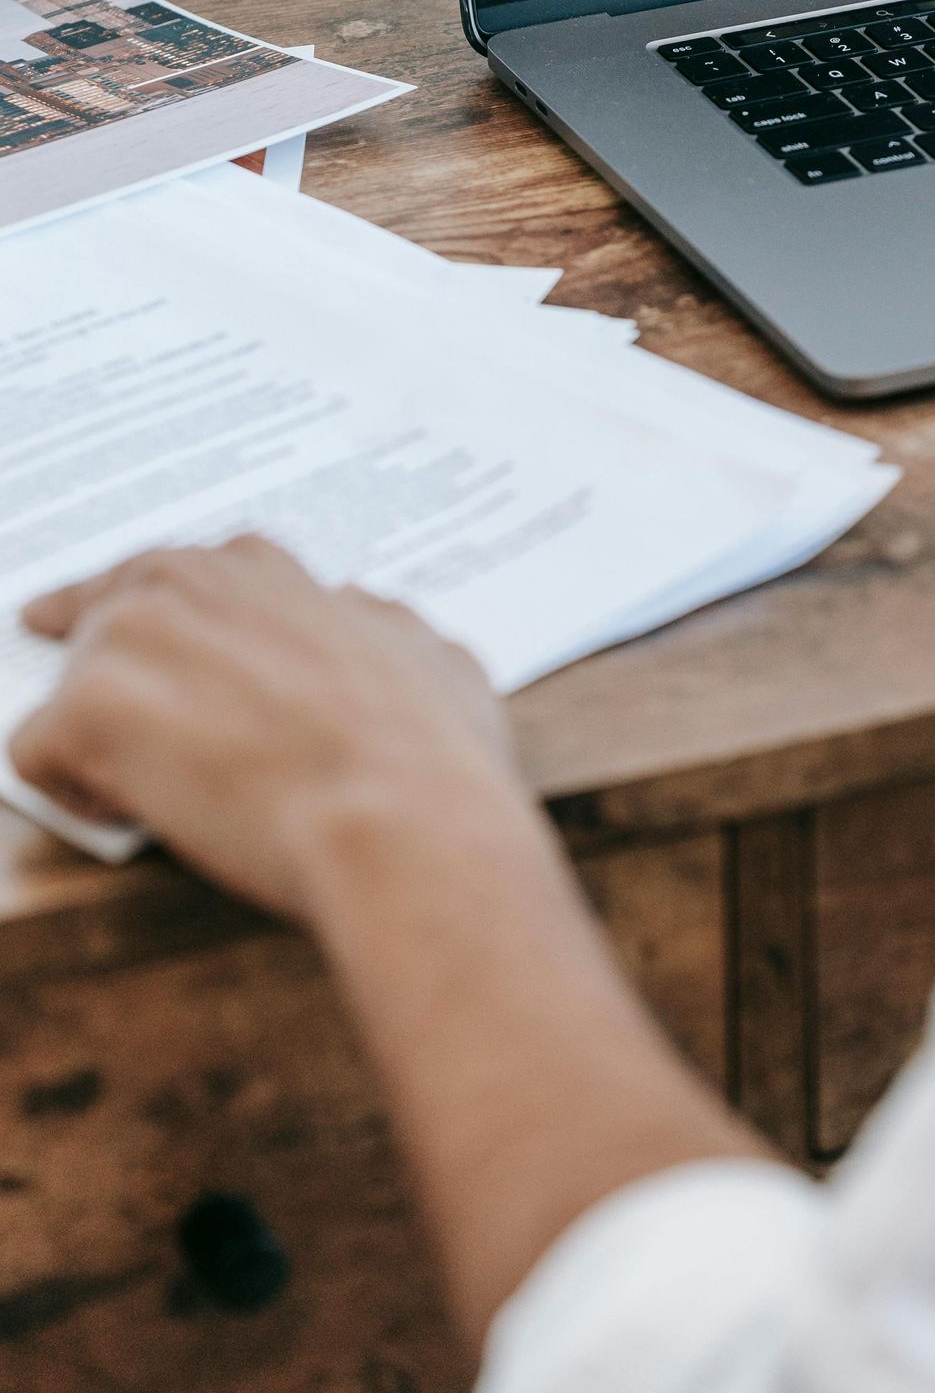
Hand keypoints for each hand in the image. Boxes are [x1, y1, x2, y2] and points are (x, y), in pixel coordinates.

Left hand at [9, 537, 523, 918]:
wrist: (404, 824)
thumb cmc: (436, 757)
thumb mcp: (437, 658)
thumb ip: (381, 626)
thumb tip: (361, 614)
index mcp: (267, 574)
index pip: (195, 568)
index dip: (174, 611)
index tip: (153, 635)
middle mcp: (194, 583)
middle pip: (111, 603)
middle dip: (108, 652)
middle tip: (112, 706)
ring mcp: (136, 638)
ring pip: (73, 678)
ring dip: (103, 733)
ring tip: (159, 791)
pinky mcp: (91, 709)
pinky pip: (38, 750)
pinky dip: (74, 791)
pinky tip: (134, 816)